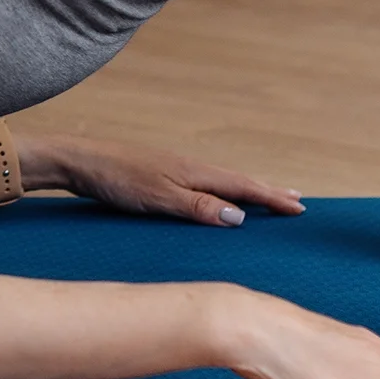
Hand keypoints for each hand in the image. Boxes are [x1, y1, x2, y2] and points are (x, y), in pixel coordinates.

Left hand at [51, 136, 306, 226]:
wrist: (78, 161)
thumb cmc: (116, 178)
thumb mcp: (158, 198)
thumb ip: (198, 206)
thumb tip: (240, 217)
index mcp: (195, 173)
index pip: (244, 187)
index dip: (272, 198)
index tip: (301, 208)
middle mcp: (191, 168)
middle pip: (238, 181)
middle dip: (268, 191)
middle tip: (297, 201)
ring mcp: (176, 170)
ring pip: (222, 182)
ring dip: (248, 190)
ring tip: (267, 197)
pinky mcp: (161, 175)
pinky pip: (205, 184)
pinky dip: (223, 191)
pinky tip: (219, 198)